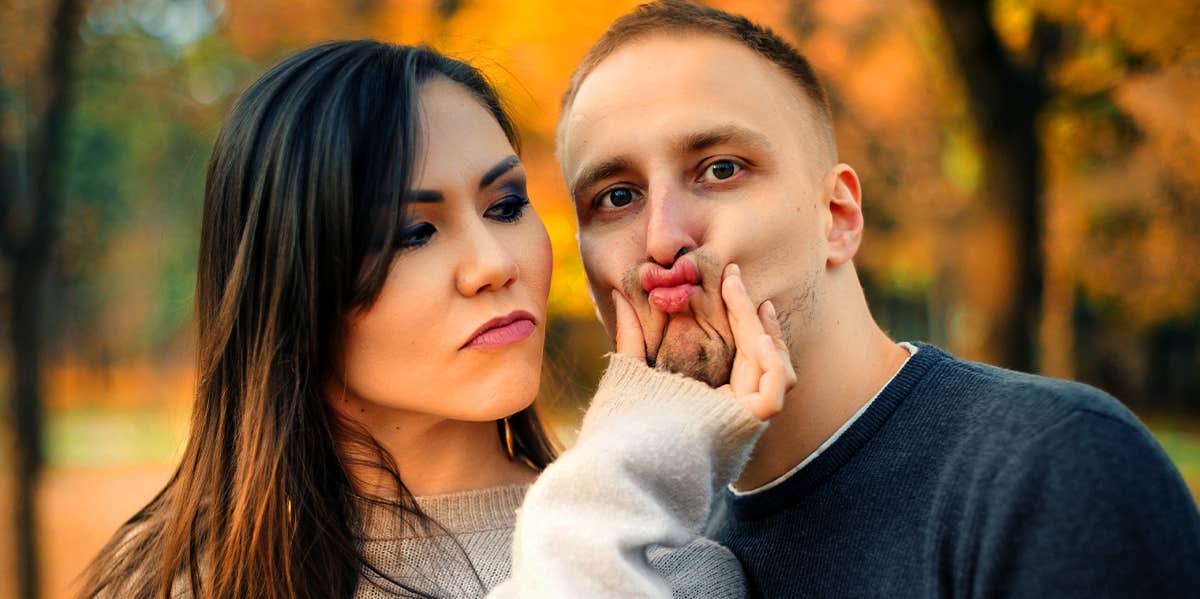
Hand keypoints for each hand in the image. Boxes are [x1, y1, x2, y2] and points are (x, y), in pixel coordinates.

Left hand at [610, 264, 794, 420]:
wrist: (624, 459)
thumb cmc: (624, 422)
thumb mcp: (631, 369)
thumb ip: (631, 335)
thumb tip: (619, 295)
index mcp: (711, 397)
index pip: (739, 353)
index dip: (741, 316)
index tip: (732, 281)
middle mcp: (732, 408)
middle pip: (756, 356)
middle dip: (749, 313)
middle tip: (735, 276)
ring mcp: (742, 419)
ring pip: (773, 371)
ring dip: (766, 333)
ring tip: (752, 302)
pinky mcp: (745, 426)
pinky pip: (774, 395)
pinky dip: (773, 366)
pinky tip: (759, 338)